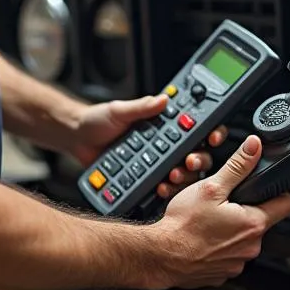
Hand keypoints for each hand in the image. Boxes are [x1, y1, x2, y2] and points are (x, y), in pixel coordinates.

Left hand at [71, 96, 227, 194]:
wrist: (77, 140)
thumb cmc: (98, 120)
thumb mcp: (119, 110)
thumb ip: (141, 106)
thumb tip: (161, 100)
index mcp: (164, 125)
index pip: (195, 127)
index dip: (209, 132)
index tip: (212, 136)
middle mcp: (165, 145)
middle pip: (195, 153)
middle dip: (198, 158)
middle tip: (190, 159)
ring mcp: (156, 164)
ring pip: (182, 173)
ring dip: (183, 177)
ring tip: (173, 176)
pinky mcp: (145, 180)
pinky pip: (162, 187)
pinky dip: (165, 190)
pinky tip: (161, 188)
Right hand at [150, 135, 289, 289]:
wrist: (160, 256)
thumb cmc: (183, 226)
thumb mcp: (211, 187)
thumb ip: (237, 166)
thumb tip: (254, 148)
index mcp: (253, 224)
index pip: (286, 204)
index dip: (277, 191)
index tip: (264, 188)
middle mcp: (250, 248)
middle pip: (261, 221)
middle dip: (246, 211)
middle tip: (225, 203)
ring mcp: (236, 263)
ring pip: (243, 239)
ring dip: (232, 230)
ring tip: (211, 221)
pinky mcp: (222, 273)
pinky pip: (228, 256)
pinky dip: (219, 247)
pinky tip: (204, 238)